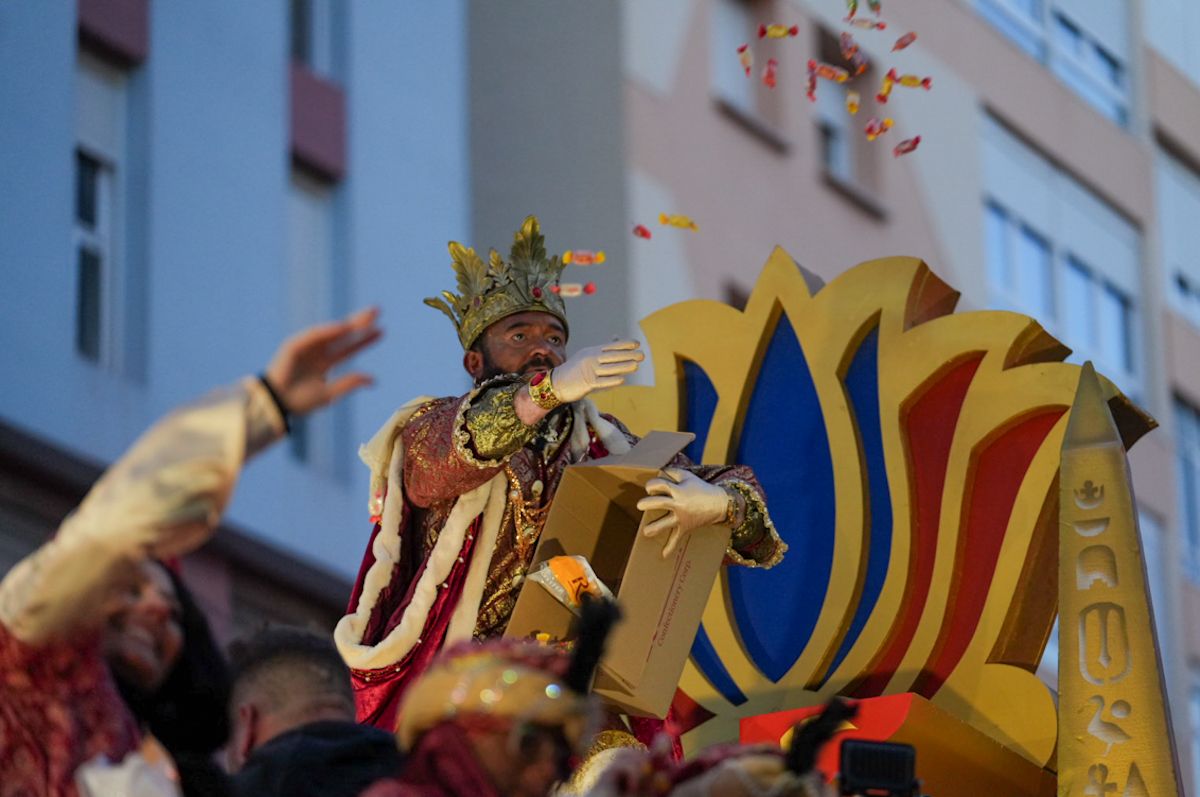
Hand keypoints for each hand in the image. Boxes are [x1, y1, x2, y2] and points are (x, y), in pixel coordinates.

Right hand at [264, 307, 382, 415]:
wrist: (277, 405)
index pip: (350, 348)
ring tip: (365, 317)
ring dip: (347, 323)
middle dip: (359, 322)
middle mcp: (318, 353)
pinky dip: (326, 331)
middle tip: (378, 311)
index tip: (382, 331)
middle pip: (343, 334)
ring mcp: (306, 347)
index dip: (365, 340)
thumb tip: (374, 379)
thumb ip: (350, 383)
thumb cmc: (300, 402)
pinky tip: (342, 327)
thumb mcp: (329, 393)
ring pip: (330, 332)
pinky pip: (312, 336)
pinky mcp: (293, 346)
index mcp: (326, 364)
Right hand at [550, 339, 643, 402]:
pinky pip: (601, 382)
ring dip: (623, 367)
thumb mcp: (586, 355)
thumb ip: (602, 350)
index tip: (637, 343)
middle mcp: (591, 359)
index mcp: (592, 351)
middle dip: (628, 355)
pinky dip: (612, 380)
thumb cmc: (575, 370)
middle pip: (612, 356)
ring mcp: (589, 371)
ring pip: (609, 369)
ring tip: (636, 366)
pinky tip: (622, 379)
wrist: (556, 383)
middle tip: (642, 355)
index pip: (611, 346)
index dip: (624, 344)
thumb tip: (617, 339)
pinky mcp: (587, 384)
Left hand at [636, 467, 730, 557]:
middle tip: (639, 505)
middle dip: (649, 503)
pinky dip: (670, 547)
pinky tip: (663, 555)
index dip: (653, 484)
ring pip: (667, 523)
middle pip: (661, 503)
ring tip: (645, 532)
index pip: (662, 485)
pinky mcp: (685, 527)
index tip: (649, 487)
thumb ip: (672, 472)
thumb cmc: (701, 488)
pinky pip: (677, 538)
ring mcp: (682, 517)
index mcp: (679, 490)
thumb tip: (659, 471)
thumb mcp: (688, 476)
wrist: (719, 504)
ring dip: (656, 528)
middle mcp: (679, 504)